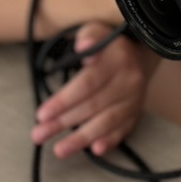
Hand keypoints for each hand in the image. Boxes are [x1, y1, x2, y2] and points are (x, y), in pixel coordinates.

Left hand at [31, 22, 159, 158]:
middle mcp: (128, 82)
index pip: (87, 83)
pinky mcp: (135, 113)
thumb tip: (83, 47)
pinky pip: (123, 130)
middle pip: (92, 106)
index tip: (42, 114)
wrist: (141, 55)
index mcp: (117, 60)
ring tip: (59, 150)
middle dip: (63, 122)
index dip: (64, 100)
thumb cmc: (109, 46)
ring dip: (82, 138)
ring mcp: (134, 100)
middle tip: (38, 134)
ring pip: (107, 122)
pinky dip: (110, 141)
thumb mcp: (96, 31)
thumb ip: (88, 37)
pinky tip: (96, 150)